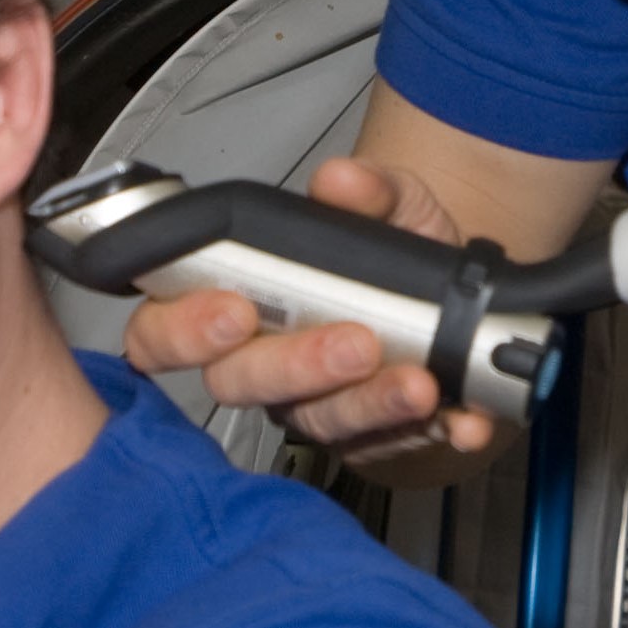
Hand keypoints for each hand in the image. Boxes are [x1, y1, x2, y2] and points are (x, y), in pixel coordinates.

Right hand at [116, 158, 501, 475]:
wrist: (462, 309)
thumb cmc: (396, 255)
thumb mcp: (392, 205)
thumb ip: (367, 190)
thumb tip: (342, 182)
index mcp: (236, 305)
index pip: (162, 333)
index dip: (181, 330)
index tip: (230, 310)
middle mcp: (262, 366)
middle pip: (242, 384)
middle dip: (297, 365)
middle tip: (353, 343)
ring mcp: (313, 408)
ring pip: (320, 420)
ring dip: (370, 403)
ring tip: (418, 382)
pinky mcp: (370, 441)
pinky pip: (395, 446)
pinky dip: (436, 432)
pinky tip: (464, 421)